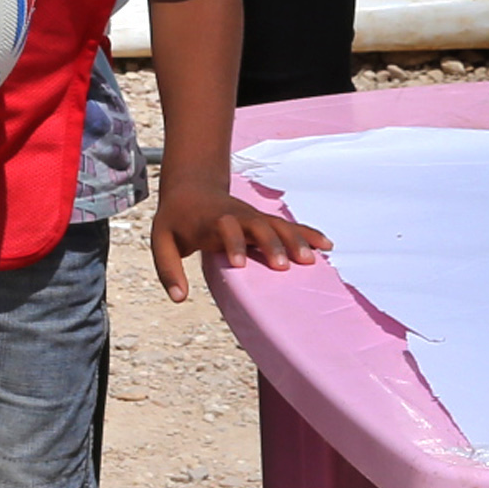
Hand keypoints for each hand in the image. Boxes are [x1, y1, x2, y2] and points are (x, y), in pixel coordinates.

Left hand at [148, 177, 329, 302]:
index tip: (238, 264)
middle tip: (283, 267)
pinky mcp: (265, 220)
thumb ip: (167, 269)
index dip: (232, 243)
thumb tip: (178, 298)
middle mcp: (235, 216)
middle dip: (270, 244)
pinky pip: (289, 225)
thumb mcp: (161, 241)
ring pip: (277, 224)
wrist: (191, 188)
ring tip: (310, 261)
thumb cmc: (176, 221)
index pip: (223, 228)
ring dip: (294, 240)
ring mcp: (253, 217)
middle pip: (256, 225)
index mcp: (210, 220)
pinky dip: (307, 233)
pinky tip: (327, 246)